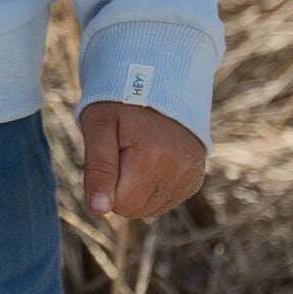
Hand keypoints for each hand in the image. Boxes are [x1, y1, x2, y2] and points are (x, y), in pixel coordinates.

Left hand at [78, 102, 204, 219]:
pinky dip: (151, 187)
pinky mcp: (194, 180)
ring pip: (148, 209)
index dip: (105, 181)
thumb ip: (98, 170)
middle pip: (134, 209)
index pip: (118, 203)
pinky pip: (163, 201)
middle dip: (121, 185)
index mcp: (153, 159)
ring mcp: (190, 177)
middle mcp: (179, 172)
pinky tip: (151, 160)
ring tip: (138, 152)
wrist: (157, 83)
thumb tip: (99, 209)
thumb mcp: (98, 126)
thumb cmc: (119, 103)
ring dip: (137, 187)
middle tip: (123, 149)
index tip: (111, 150)